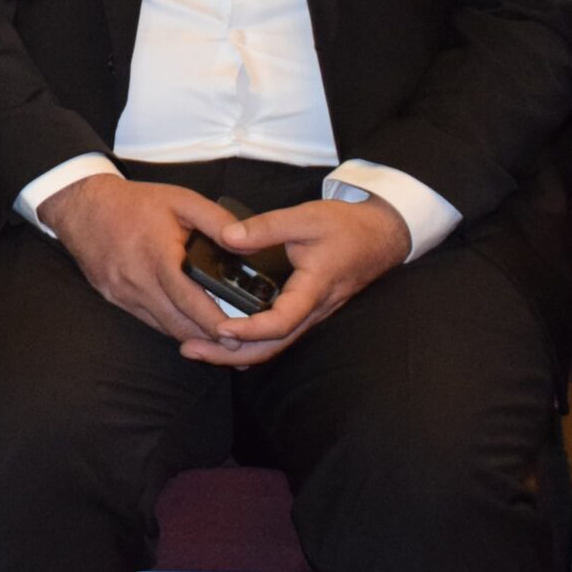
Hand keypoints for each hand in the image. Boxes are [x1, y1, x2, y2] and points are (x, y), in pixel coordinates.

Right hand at [41, 174, 237, 345]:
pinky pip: (150, 321)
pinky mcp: (116, 300)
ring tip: (221, 342)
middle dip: (210, 340)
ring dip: (192, 337)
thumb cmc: (134, 203)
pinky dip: (172, 326)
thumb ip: (218, 222)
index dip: (216, 324)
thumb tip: (249, 246)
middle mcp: (139, 282)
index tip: (239, 336)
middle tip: (239, 345)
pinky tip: (189, 325)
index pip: (191, 301)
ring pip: (165, 329)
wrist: (82, 207)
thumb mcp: (181, 200)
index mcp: (159, 256)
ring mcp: (125, 295)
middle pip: (179, 325)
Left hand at [177, 198, 410, 366]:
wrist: (381, 235)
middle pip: (271, 346)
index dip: (250, 330)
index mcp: (313, 290)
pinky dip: (251, 341)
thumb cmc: (348, 227)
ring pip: (274, 345)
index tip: (219, 328)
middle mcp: (312, 310)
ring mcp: (310, 314)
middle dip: (230, 354)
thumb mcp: (305, 217)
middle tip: (190, 350)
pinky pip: (278, 334)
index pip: (281, 322)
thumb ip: (265, 227)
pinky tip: (226, 337)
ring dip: (236, 351)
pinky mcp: (306, 310)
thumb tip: (227, 237)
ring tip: (198, 348)